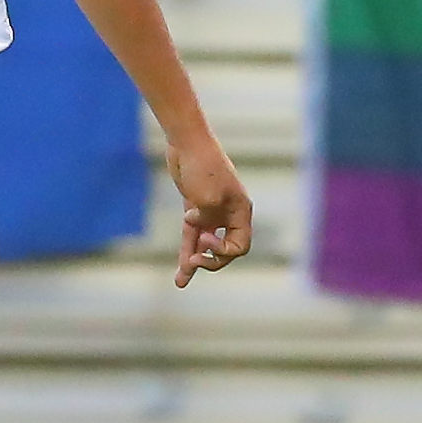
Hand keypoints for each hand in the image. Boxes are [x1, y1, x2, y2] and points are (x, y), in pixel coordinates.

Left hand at [165, 135, 252, 288]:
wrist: (187, 142)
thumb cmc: (202, 168)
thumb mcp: (207, 199)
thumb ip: (207, 221)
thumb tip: (199, 232)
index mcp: (241, 212)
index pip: (240, 246)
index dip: (223, 252)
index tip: (204, 239)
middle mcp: (229, 214)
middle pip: (224, 250)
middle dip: (209, 259)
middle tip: (192, 260)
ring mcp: (211, 211)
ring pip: (204, 244)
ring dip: (194, 261)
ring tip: (181, 281)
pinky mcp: (194, 207)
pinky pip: (191, 234)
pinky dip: (186, 248)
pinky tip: (180, 267)